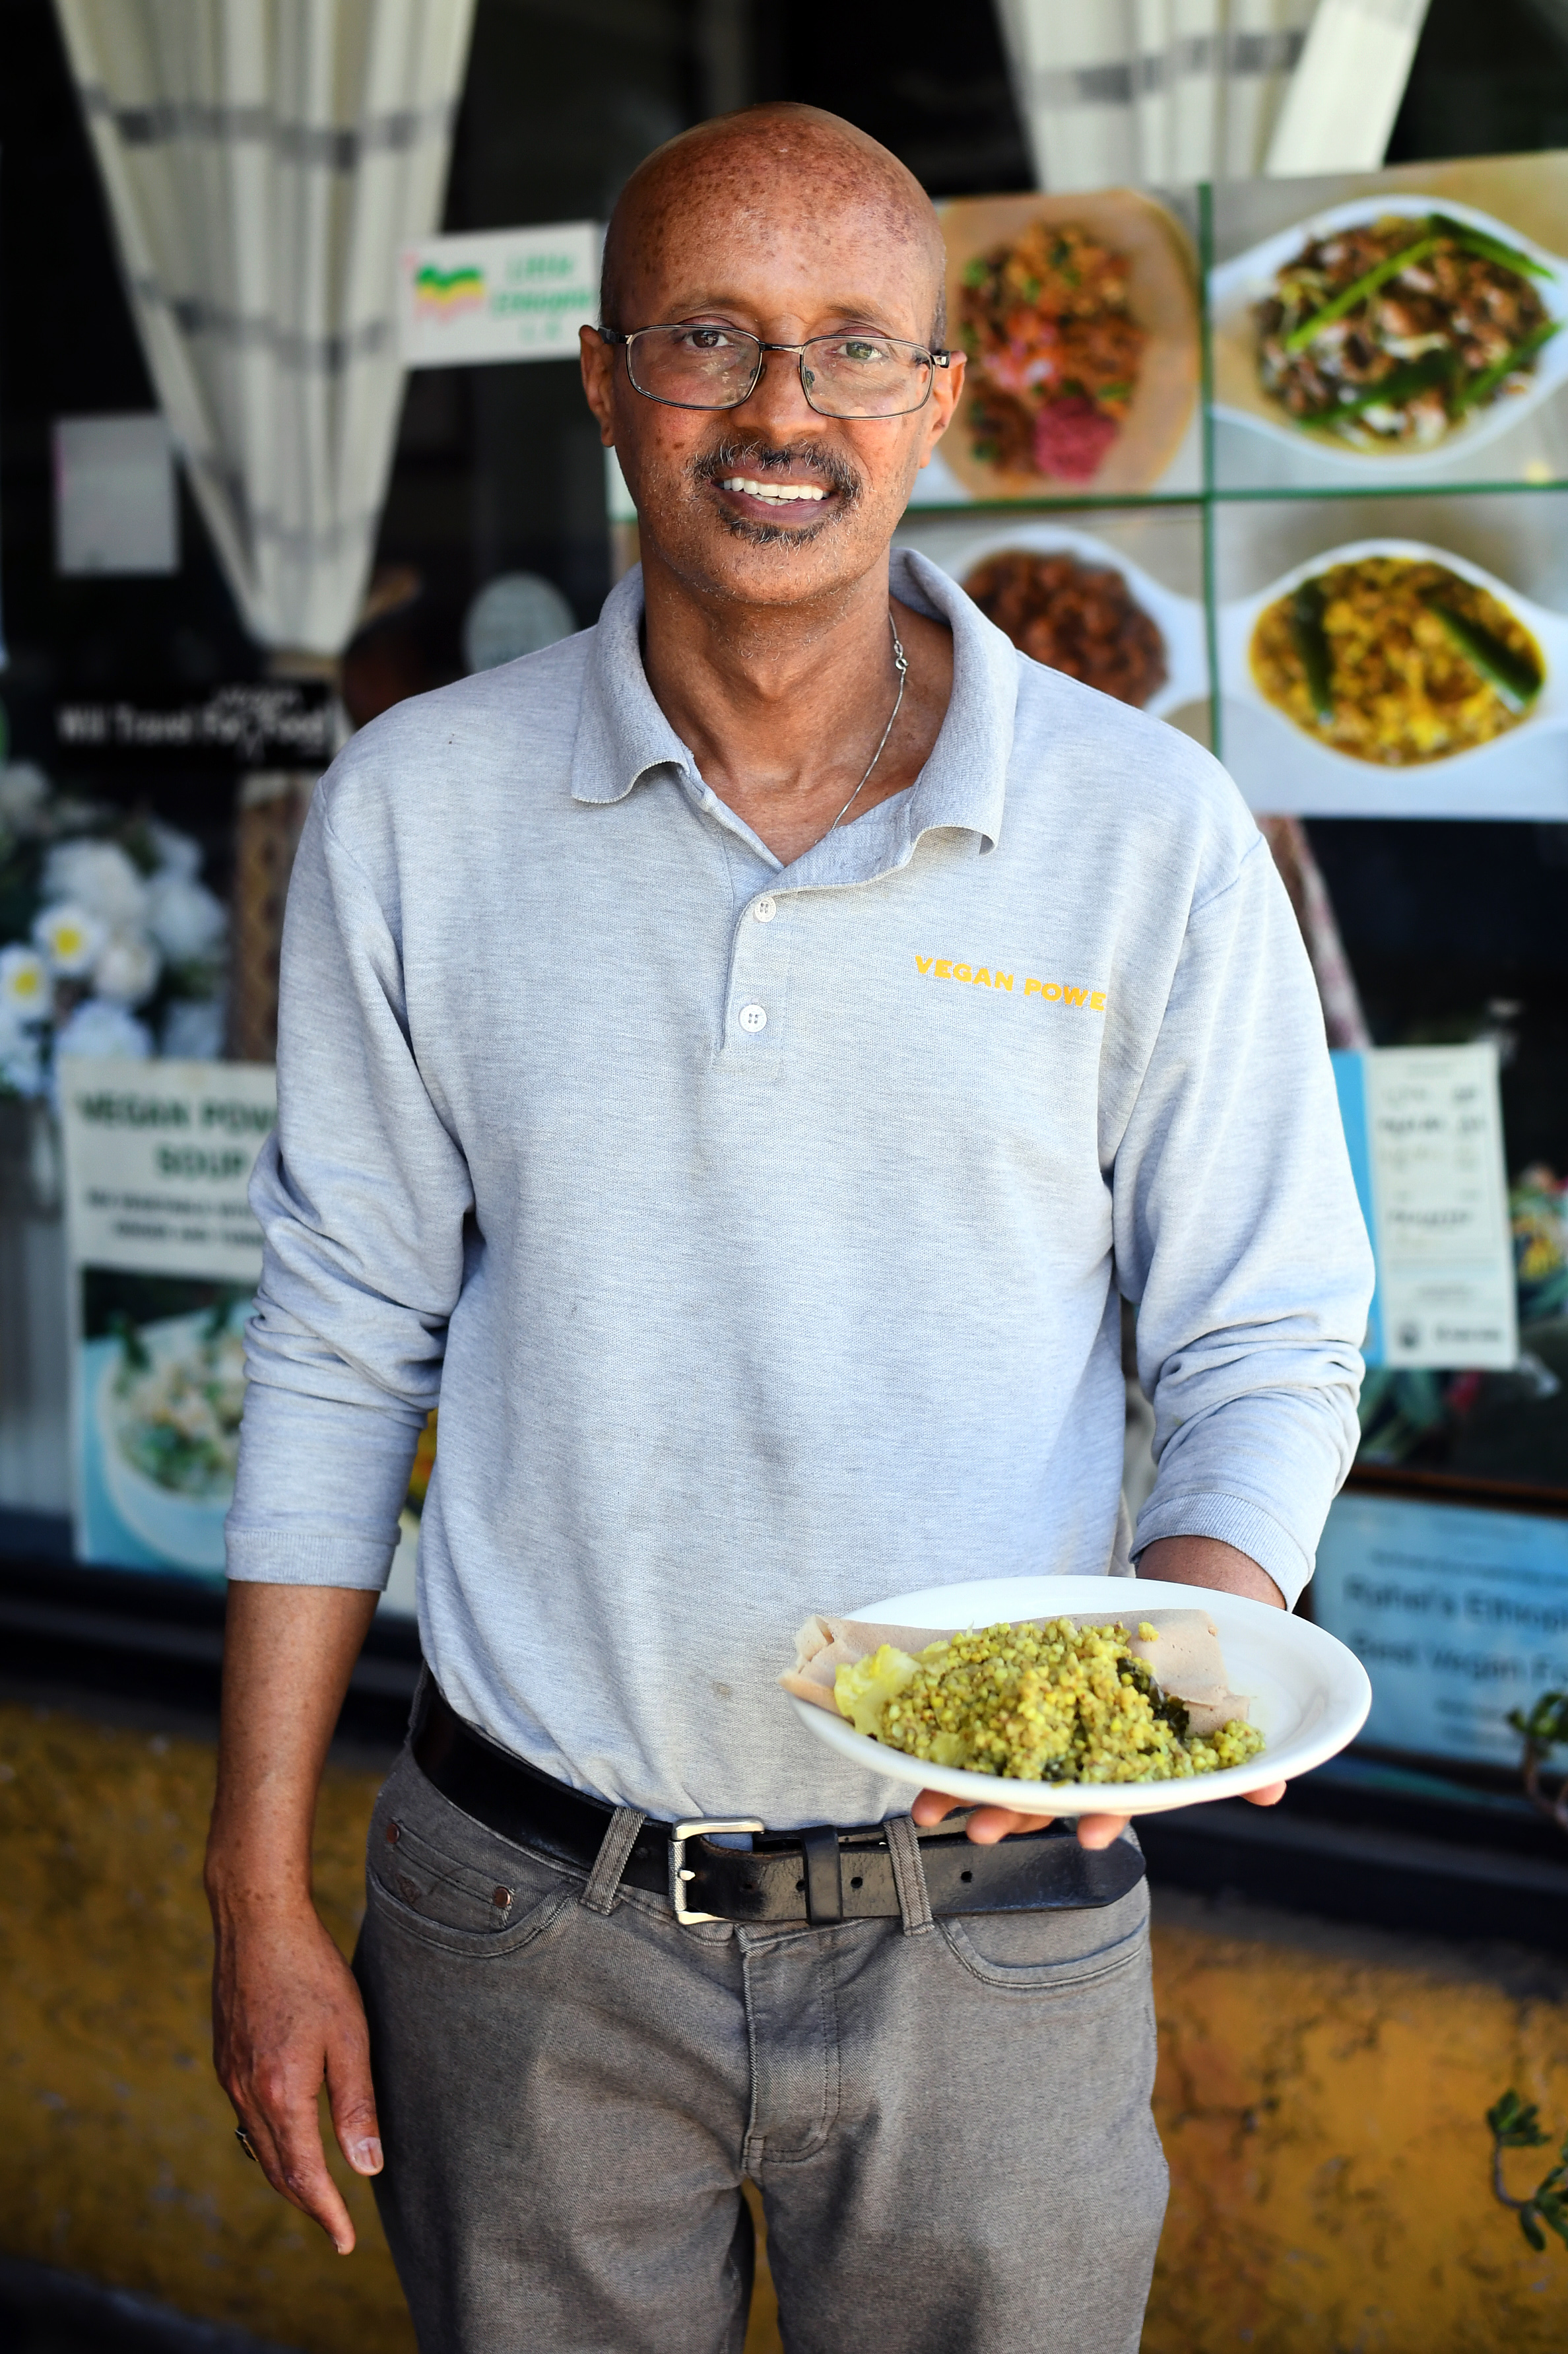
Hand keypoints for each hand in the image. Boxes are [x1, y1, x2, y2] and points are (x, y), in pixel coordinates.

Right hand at [211, 1891, 381, 2252]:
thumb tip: (366, 2169)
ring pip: (257, 2146)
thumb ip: (357, 2105)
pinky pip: (246, 2118)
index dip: (326, 2213)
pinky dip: (269, 2143)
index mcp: (281, 2093)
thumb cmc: (312, 1972)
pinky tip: (287, 2138)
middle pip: (276, 2170)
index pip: (304, 2175)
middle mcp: (247, 2093)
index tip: (346, 2242)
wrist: (257, 1922)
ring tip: (317, 2192)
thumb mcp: (349, 2036)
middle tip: (335, 2227)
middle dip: (307, 2202)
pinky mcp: (225, 2058)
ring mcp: (230, 2076)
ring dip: (287, 2175)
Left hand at [913, 1535, 1289, 1848]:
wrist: (1183, 1612)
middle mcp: (1085, 1754)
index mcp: (1132, 1763)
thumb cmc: (1207, 1667)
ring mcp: (1048, 1726)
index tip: (1091, 1834)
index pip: (1120, 1796)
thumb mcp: (1228, 1702)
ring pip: (1000, 1764)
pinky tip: (905, 1747)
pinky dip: (942, 1729)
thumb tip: (1277, 1786)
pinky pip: (977, 1712)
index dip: (1105, 1816)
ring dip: (962, 1787)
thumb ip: (1246, 1752)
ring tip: (924, 1810)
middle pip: (1046, 1792)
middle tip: (978, 1831)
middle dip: (1012, 1813)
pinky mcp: (1021, 1687)